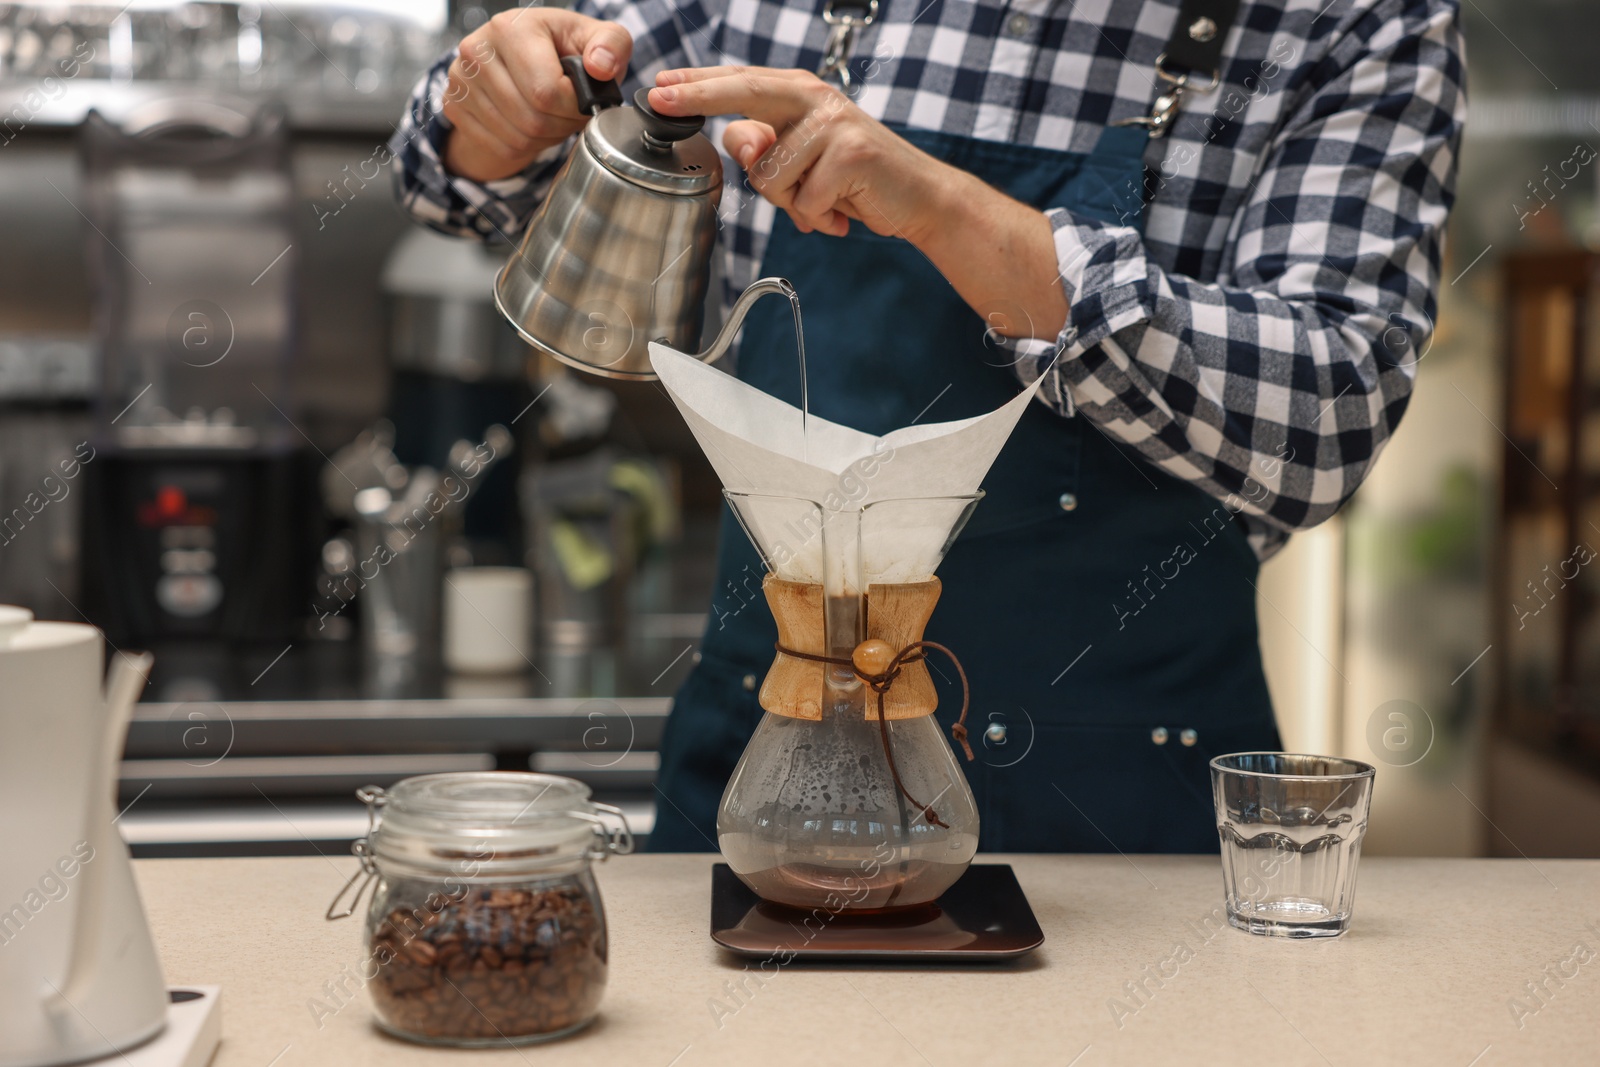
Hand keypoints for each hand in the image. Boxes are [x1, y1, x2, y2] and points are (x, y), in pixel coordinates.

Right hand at [441, 10, 632, 182]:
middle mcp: (476, 51)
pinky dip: (526, 146)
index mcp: (510, 28)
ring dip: (547, 138)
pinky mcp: (454, 106)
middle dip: (563, 125)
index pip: (546, 92)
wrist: (520, 56)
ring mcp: (460, 80)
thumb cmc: (562, 47)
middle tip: (572, 113)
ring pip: (517, 138)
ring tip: (555, 116)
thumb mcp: (596, 37)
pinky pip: (501, 147)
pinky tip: (534, 125)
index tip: (585, 100)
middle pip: (532, 119)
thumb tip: (601, 66)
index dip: (575, 107)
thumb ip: (611, 45)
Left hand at [647, 66, 956, 241]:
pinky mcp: (850, 153)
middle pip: (745, 93)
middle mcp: (816, 100)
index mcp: (800, 95)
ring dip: (789, 203)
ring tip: (821, 200)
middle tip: (661, 98)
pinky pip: (802, 199)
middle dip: (698, 97)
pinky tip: (839, 212)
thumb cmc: (854, 181)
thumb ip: (765, 149)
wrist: (918, 198)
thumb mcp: (801, 163)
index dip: (696, 85)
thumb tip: (736, 136)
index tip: (659, 88)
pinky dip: (816, 216)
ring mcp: (834, 124)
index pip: (740, 84)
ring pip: (769, 174)